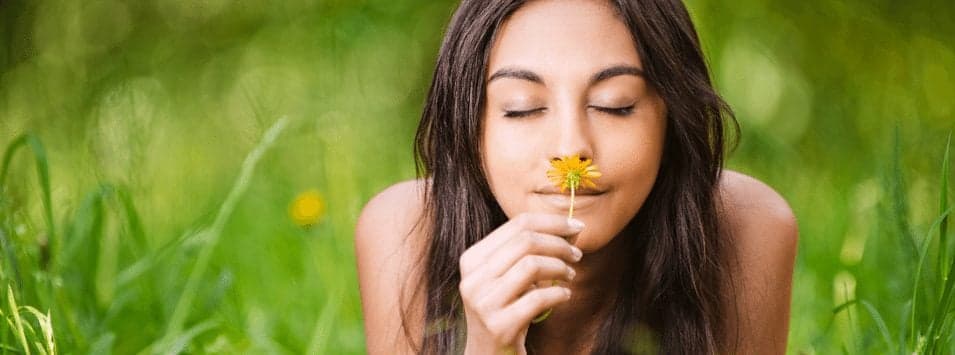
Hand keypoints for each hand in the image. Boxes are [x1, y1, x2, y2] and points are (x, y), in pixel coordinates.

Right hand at [459, 213, 583, 354]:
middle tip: (577, 255)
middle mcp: (472, 278)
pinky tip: (564, 296)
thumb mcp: (506, 277)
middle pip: (526, 241)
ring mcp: (483, 303)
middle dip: (560, 244)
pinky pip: (538, 298)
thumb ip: (527, 252)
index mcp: (472, 259)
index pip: (517, 224)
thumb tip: (570, 228)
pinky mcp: (499, 326)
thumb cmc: (504, 310)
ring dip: (560, 268)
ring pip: (532, 265)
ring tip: (571, 276)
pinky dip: (558, 294)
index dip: (552, 222)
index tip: (576, 226)